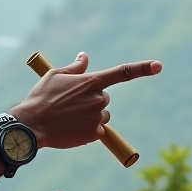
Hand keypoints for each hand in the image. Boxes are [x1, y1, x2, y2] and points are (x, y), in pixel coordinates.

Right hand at [15, 52, 161, 150]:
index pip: (123, 72)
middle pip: (104, 98)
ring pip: (101, 115)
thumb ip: (75, 67)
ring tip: (68, 118)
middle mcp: (99, 98)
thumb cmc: (41, 97)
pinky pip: (97, 130)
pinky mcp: (95, 134)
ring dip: (90, 116)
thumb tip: (84, 56)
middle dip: (91, 100)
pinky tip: (71, 128)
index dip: (143, 68)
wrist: (32, 125)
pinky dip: (87, 130)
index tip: (159, 65)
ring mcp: (98, 117)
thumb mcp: (55, 75)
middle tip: (70, 104)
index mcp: (92, 81)